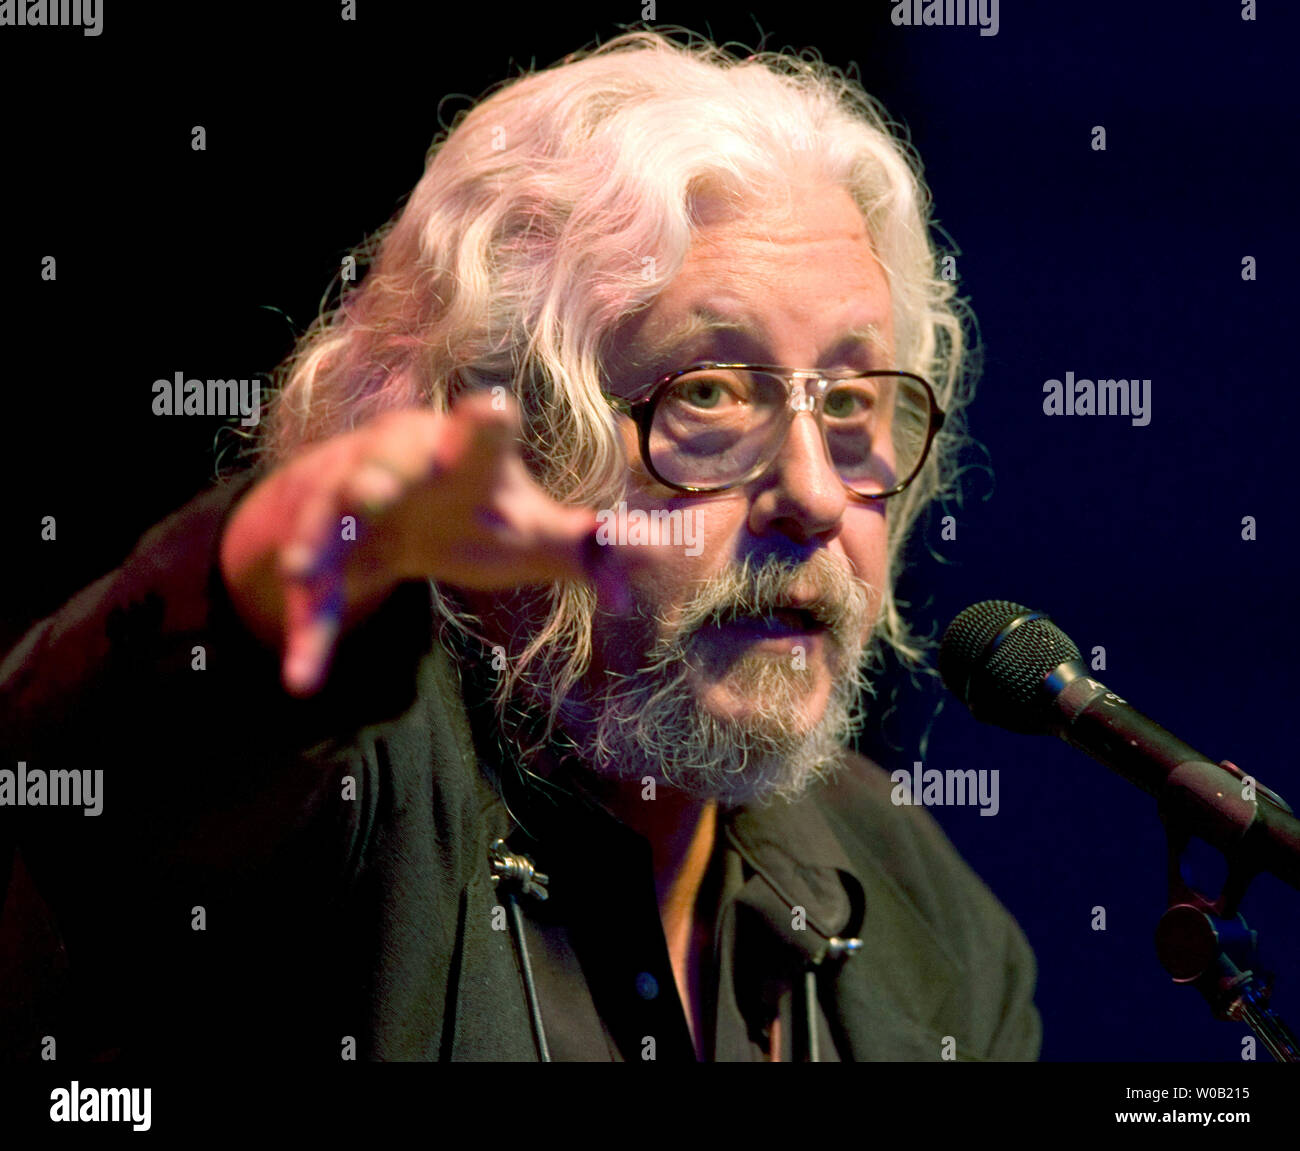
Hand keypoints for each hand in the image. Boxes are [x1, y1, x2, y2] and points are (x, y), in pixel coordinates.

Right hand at [219, 392, 627, 695]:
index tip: (491, 410)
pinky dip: (306, 635)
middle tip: (370, 491)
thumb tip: (655, 555)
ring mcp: (350, 510)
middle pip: (382, 466)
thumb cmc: (472, 510)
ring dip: (314, 544)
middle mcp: (399, 469)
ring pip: (327, 523)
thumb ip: (586, 544)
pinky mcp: (325, 558)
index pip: (480, 435)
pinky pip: (313, 598)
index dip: (485, 424)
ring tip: (302, 570)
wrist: (386, 507)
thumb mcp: (530, 528)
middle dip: (374, 478)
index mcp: (462, 455)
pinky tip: (302, 678)